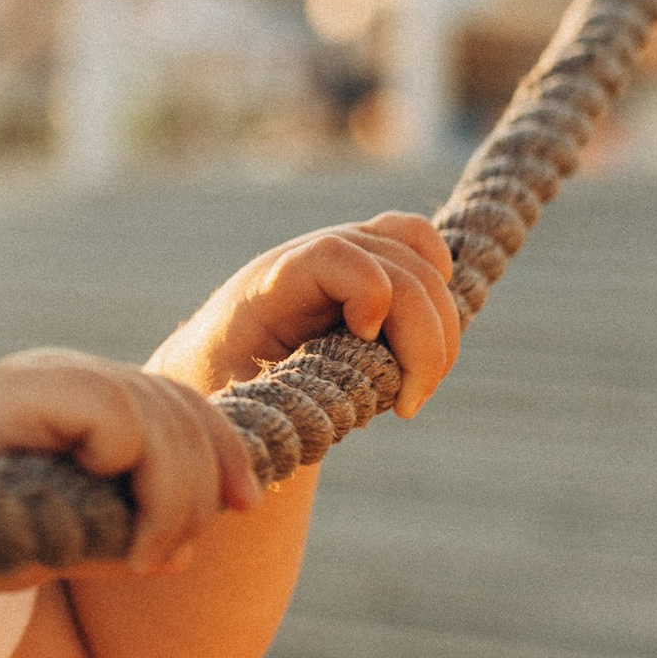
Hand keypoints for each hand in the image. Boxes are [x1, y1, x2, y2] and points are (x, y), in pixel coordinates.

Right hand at [0, 348, 258, 578]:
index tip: (245, 506)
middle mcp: (58, 374)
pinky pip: (116, 414)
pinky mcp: (19, 389)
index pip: (176, 399)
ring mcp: (36, 375)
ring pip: (157, 413)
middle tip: (174, 557)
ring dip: (175, 499)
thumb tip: (196, 539)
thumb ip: (127, 525)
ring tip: (152, 560)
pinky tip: (123, 537)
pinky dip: (140, 478)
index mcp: (72, 397)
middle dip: (202, 484)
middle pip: (178, 404)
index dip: (222, 449)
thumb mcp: (71, 535)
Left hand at [151, 212, 461, 417]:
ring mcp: (346, 250)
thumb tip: (323, 412)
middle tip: (407, 407)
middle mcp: (312, 254)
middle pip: (400, 270)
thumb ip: (266, 407)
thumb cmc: (221, 390)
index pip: (333, 254)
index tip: (363, 344)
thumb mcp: (230, 404)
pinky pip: (422, 245)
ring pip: (426, 267)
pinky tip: (428, 339)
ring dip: (440, 336)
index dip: (368, 291)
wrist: (216, 362)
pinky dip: (441, 289)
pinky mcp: (371, 259)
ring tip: (412, 392)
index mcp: (268, 286)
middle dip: (423, 344)